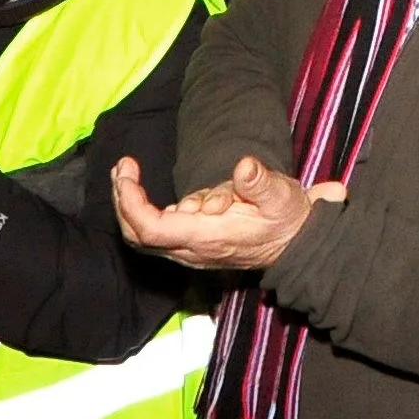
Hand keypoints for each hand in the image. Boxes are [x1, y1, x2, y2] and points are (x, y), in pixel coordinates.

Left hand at [113, 153, 342, 269]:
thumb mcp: (281, 196)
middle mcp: (192, 250)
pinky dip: (140, 211)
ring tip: (124, 171)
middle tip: (121, 168)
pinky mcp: (191, 245)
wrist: (296, 247)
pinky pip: (155, 234)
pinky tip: (139, 188)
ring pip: (142, 237)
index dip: (131, 203)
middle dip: (123, 201)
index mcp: (208, 237)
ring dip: (128, 205)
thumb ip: (262, 183)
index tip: (127, 171)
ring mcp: (189, 251)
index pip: (152, 229)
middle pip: (137, 235)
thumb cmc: (286, 219)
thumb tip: (244, 167)